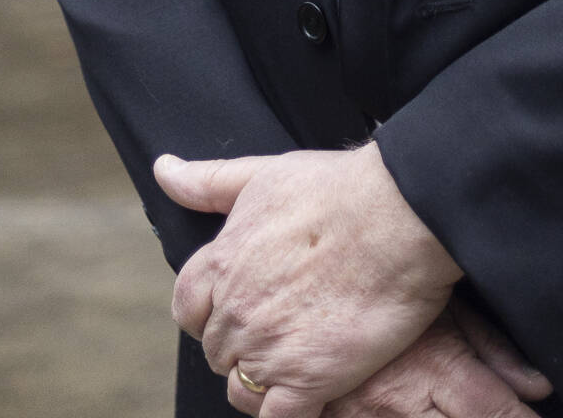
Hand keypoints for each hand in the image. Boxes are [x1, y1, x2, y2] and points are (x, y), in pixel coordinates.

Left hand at [156, 143, 463, 416]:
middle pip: (218, 349)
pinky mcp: (306, 381)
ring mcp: (267, 350)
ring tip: (302, 356)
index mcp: (222, 262)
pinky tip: (312, 391)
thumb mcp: (264, 174)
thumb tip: (165, 170)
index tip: (241, 303)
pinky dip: (290, 411)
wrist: (397, 216)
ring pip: (243, 387)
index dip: (210, 310)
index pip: (188, 307)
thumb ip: (209, 182)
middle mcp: (235, 311)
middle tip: (287, 323)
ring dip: (265, 378)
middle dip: (244, 341)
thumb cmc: (338, 188)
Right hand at [317, 309, 552, 415]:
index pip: (495, 412)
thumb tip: (540, 387)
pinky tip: (422, 412)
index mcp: (436, 367)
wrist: (303, 289)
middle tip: (498, 411)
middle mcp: (402, 404)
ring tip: (448, 406)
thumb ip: (493, 349)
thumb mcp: (446, 308)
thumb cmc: (381, 287)